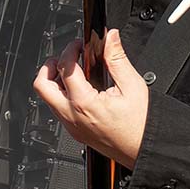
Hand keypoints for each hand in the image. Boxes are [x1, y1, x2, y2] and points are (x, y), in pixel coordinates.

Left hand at [33, 29, 148, 168]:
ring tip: (74, 71)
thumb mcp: (132, 85)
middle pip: (42, 86)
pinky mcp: (76, 133)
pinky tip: (81, 88)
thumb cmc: (142, 126)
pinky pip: (59, 111)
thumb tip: (111, 38)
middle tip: (66, 58)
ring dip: (55, 81)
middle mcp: (72, 117)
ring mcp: (72, 127)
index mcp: (83, 103)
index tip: (79, 44)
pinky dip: (63, 95)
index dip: (70, 50)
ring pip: (48, 99)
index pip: (64, 68)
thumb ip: (117, 58)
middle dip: (50, 66)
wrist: (147, 151)